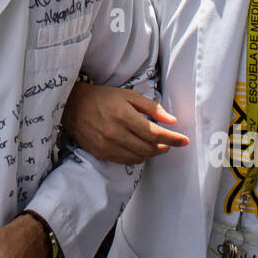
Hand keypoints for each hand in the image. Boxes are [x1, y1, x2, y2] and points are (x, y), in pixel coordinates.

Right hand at [61, 82, 187, 164]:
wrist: (73, 106)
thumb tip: (172, 121)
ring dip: (152, 153)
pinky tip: (140, 149)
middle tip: (169, 143)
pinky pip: (126, 161)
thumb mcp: (128, 95)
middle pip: (149, 148)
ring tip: (156, 146)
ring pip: (139, 157)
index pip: (154, 133)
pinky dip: (138, 157)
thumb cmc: (103, 98)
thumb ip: (151, 108)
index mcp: (123, 116)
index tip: (184, 140)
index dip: (172, 138)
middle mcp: (115, 133)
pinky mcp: (102, 153)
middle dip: (164, 147)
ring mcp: (107, 145)